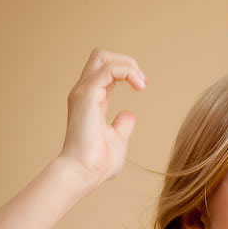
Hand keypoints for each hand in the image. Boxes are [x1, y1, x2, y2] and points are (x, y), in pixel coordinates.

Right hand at [59, 47, 147, 183]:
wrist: (85, 172)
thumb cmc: (98, 163)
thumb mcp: (117, 140)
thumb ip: (122, 126)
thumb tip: (129, 115)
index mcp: (91, 100)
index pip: (106, 71)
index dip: (127, 71)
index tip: (144, 84)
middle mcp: (84, 92)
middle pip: (101, 56)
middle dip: (126, 61)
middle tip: (143, 80)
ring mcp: (84, 92)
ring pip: (104, 57)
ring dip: (129, 65)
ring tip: (142, 83)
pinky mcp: (88, 95)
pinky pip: (109, 68)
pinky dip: (126, 71)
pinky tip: (139, 86)